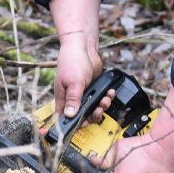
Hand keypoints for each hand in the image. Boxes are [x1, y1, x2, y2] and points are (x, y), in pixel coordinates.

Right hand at [49, 0, 103, 116]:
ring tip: (106, 98)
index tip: (84, 126)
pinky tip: (110, 92)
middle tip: (99, 108)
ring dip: (102, 106)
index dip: (74, 125)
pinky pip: (100, 99)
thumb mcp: (74, 82)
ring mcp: (83, 94)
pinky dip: (106, 97)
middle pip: (83, 117)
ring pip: (93, 109)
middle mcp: (72, 99)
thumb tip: (70, 115)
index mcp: (63, 99)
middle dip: (94, 114)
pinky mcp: (93, 89)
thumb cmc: (72, 61)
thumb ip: (73, 99)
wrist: (83, 46)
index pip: (65, 119)